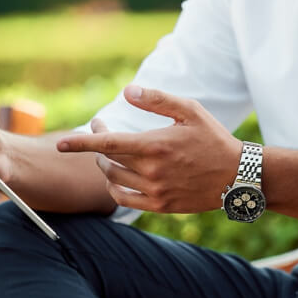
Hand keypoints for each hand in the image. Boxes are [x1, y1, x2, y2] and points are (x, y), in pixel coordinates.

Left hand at [57, 85, 242, 212]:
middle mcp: (151, 171)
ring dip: (105, 166)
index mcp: (154, 145)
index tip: (60, 143)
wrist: (236, 177)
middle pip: (108, 160)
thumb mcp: (190, 111)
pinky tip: (115, 179)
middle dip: (97, 146)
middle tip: (102, 131)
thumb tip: (127, 91)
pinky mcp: (160, 206)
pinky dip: (113, 189)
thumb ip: (157, 100)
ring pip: (114, 180)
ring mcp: (155, 192)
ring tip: (110, 154)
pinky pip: (124, 200)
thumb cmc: (214, 139)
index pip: (107, 143)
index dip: (80, 143)